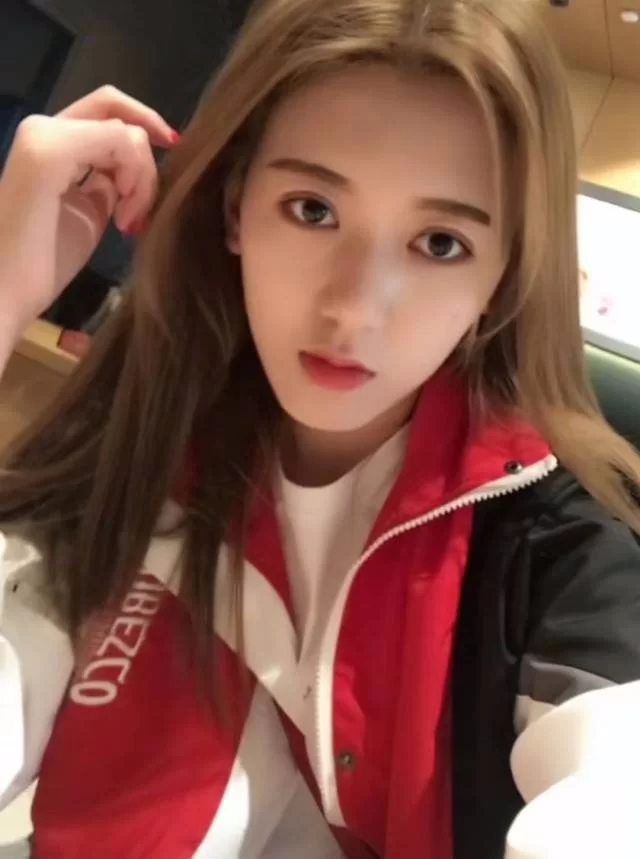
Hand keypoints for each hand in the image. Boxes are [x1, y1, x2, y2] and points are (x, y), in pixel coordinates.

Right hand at [0, 85, 177, 345]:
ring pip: (125, 131)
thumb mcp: (88, 213)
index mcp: (49, 142)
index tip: (172, 148)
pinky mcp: (50, 153)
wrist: (6, 292)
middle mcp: (42, 128)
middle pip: (117, 111)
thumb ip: (106, 184)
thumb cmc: (43, 263)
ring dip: (142, 179)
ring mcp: (44, 136)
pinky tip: (121, 219)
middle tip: (144, 206)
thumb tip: (128, 173)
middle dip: (148, 151)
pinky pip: (119, 140)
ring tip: (126, 222)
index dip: (144, 123)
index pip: (106, 112)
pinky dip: (135, 180)